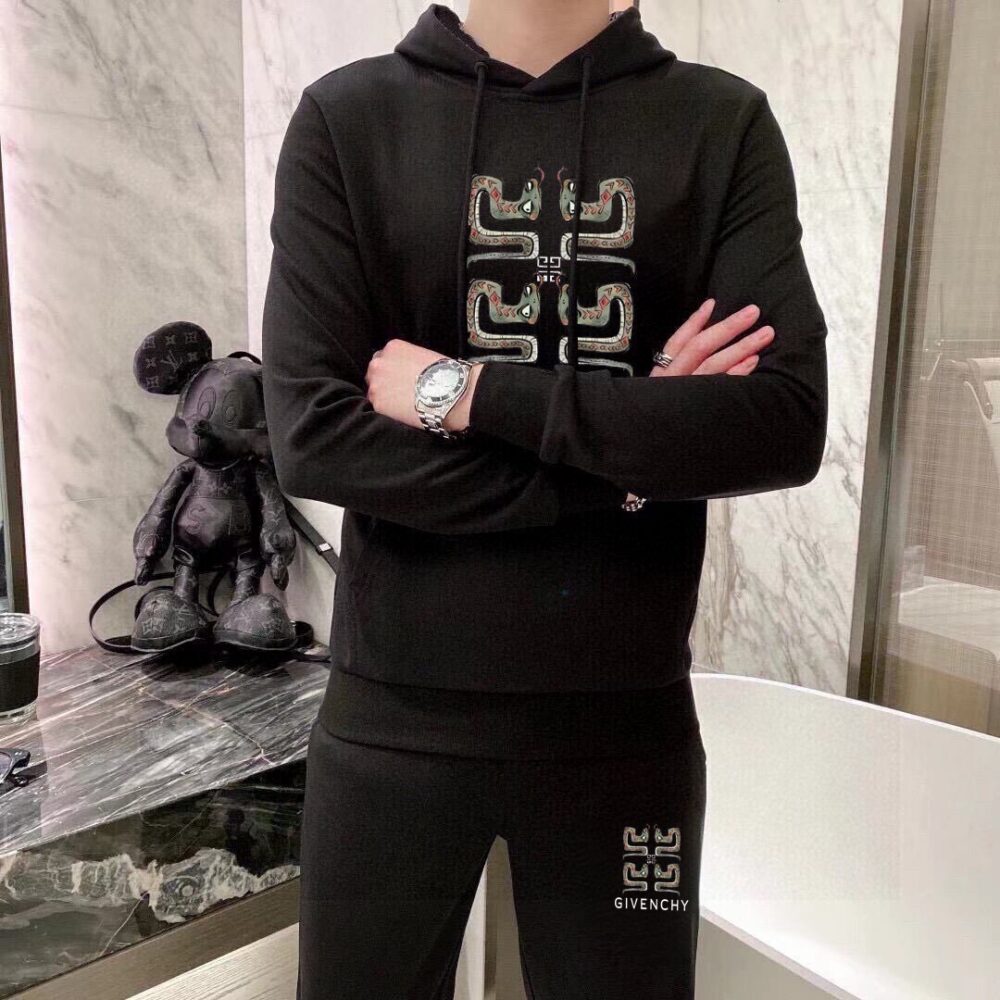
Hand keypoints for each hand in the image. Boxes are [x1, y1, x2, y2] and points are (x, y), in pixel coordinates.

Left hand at [366, 339, 482, 432]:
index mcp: (392, 348)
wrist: (449, 393)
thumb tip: (404, 372)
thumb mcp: (423, 356)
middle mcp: (379, 363)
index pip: (383, 358)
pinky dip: (388, 411)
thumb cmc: (443, 374)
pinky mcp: (378, 404)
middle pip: (374, 373)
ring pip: (374, 391)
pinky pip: (378, 407)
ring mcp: (376, 384)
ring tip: (402, 404)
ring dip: (385, 397)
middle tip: (399, 392)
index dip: (391, 370)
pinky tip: (402, 411)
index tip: (399, 378)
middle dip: (384, 382)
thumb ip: (406, 361)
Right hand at [623, 299, 773, 506]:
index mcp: (657, 379)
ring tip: (764, 335)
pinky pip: (720, 390)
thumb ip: (673, 380)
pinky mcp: (695, 414)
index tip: (712, 304)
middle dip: (728, 328)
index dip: (694, 322)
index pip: (676, 343)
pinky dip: (737, 374)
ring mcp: (682, 399)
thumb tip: (703, 357)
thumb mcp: (653, 400)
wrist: (636, 460)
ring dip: (741, 347)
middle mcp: (668, 385)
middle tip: (754, 312)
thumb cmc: (649, 428)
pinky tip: (753, 363)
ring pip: (713, 366)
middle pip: (700, 348)